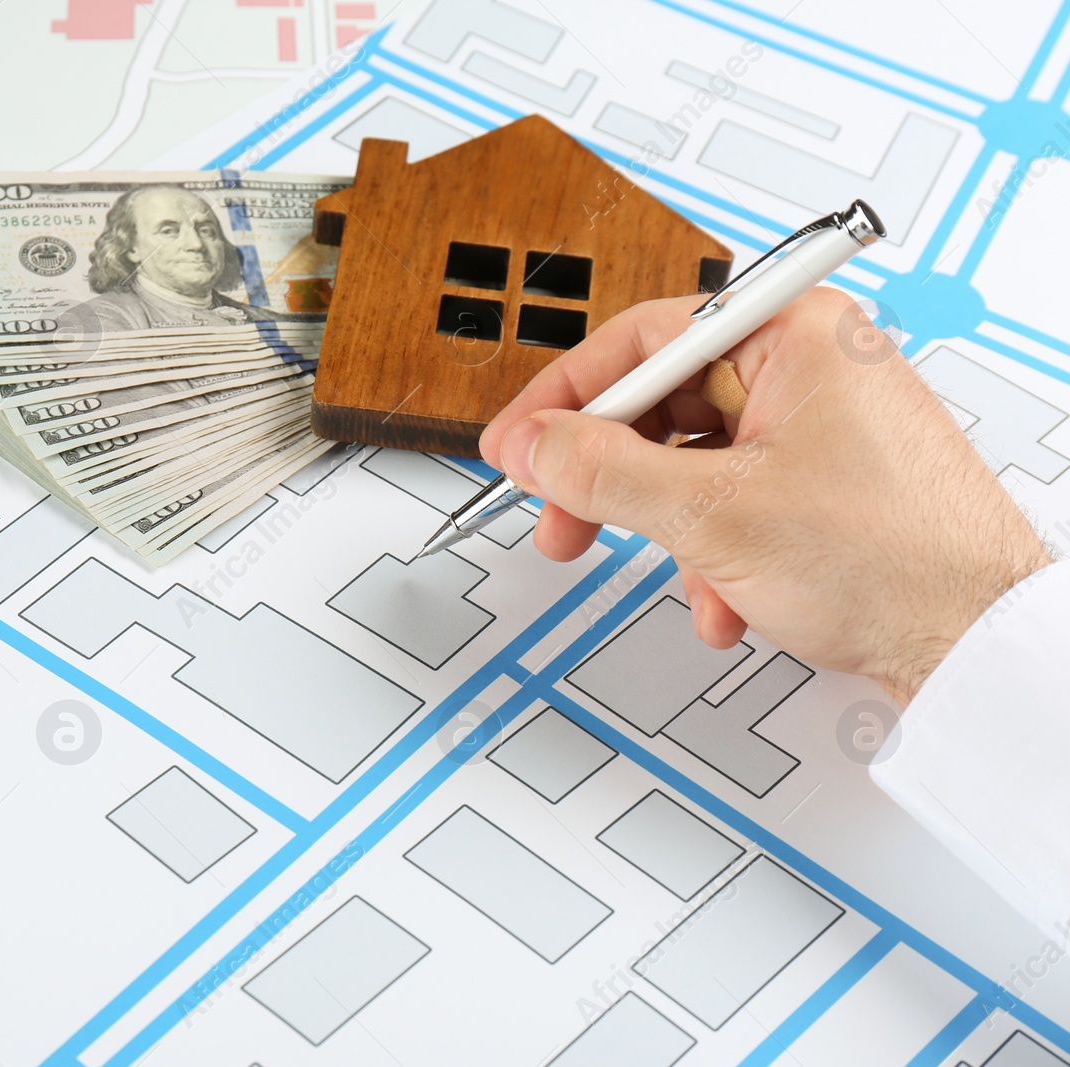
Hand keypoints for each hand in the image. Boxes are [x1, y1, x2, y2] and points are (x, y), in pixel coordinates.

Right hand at [479, 289, 1053, 703]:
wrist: (976, 645)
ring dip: (664, 529)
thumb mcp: (713, 513)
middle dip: (608, 477)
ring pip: (692, 462)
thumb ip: (603, 472)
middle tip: (560, 515)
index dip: (566, 397)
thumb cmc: (896, 561)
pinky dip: (710, 552)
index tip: (517, 444)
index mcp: (794, 332)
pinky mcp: (823, 482)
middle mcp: (809, 365)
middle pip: (663, 403)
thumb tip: (535, 446)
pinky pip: (732, 499)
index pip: (643, 339)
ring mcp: (819, 425)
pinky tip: (724, 600)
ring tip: (662, 571)